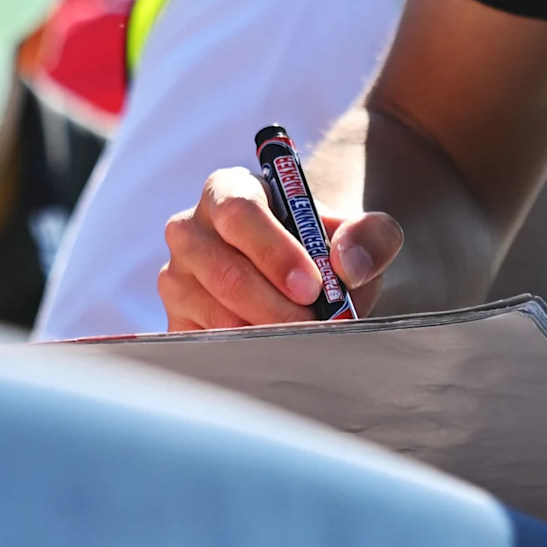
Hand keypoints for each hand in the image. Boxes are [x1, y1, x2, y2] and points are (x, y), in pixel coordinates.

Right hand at [154, 163, 403, 329]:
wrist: (305, 282)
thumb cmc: (324, 250)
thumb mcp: (358, 234)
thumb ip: (370, 236)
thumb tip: (347, 264)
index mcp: (228, 191)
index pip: (238, 211)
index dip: (274, 252)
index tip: (313, 287)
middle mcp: (191, 230)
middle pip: (224, 272)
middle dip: (276, 307)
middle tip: (316, 326)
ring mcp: (177, 278)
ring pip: (217, 316)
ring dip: (266, 334)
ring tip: (303, 340)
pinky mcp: (176, 320)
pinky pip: (205, 346)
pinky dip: (246, 356)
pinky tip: (275, 354)